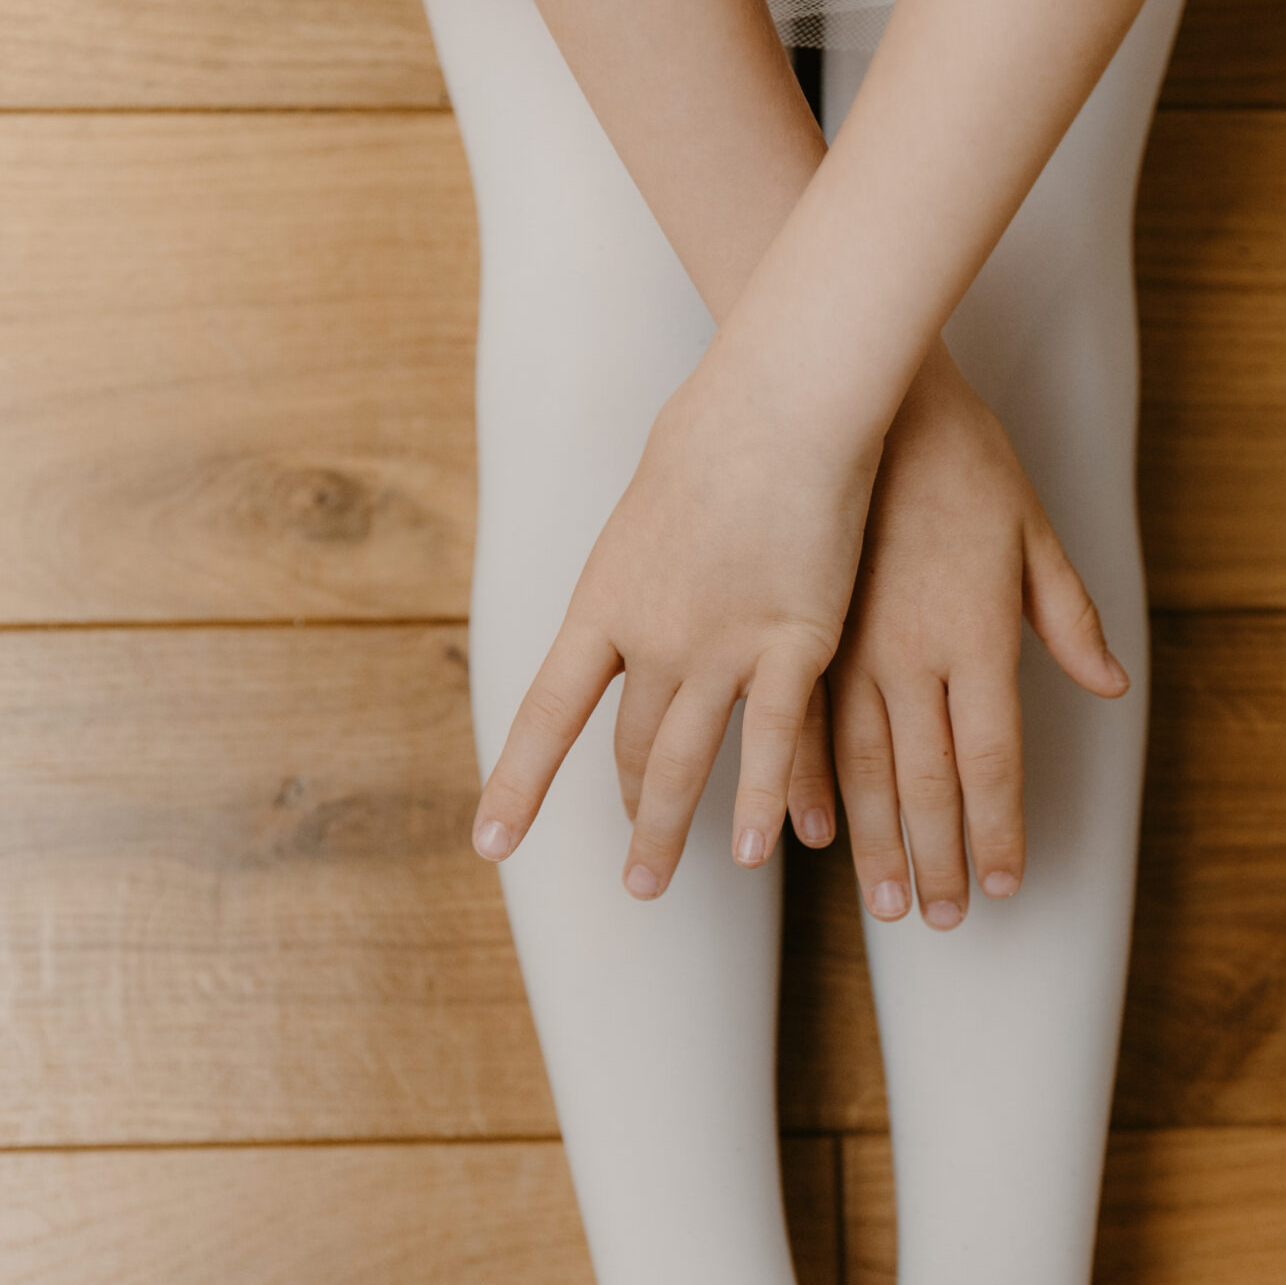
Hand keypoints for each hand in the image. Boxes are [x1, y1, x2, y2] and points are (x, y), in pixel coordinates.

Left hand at [471, 342, 878, 894]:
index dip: (519, 785)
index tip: (492, 845)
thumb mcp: (653, 496)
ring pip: (686, 762)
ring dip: (667, 829)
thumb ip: (649, 556)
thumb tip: (654, 565)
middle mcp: (651, 638)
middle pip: (631, 747)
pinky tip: (760, 855)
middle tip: (630, 864)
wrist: (782, 401)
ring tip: (652, 883)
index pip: (547, 714)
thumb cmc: (720, 424)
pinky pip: (775, 747)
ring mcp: (720, 648)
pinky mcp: (794, 646)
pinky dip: (765, 806)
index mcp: (604, 601)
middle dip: (628, 810)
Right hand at [825, 348, 1128, 928]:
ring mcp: (850, 647)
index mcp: (978, 637)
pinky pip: (802, 727)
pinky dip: (808, 786)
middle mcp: (914, 657)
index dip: (999, 832)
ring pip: (866, 769)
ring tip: (889, 903)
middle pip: (930, 783)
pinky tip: (812, 834)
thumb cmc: (964, 458)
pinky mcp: (801, 630)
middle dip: (940, 860)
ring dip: (879, 844)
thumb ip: (1068, 616)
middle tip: (945, 919)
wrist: (868, 395)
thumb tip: (1111, 686)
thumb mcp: (1032, 531)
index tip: (1006, 885)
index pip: (992, 762)